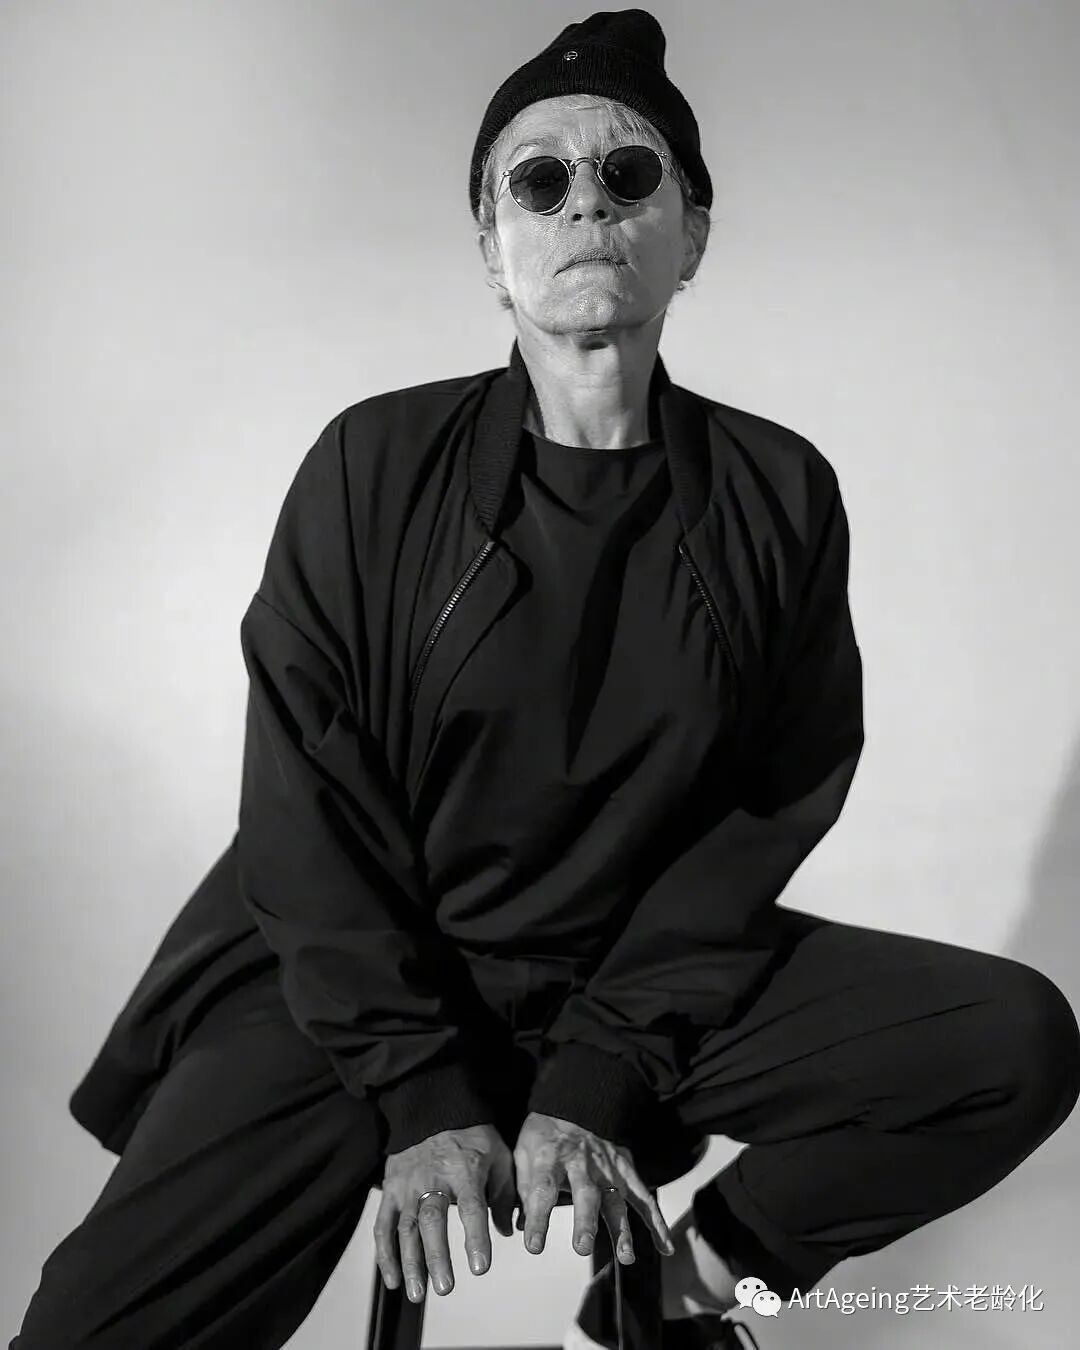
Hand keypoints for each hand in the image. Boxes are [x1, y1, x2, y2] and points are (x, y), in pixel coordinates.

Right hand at [375, 1122, 516, 1302]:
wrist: (434, 1109)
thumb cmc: (470, 1136)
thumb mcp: (498, 1157)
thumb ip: (502, 1196)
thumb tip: (506, 1232)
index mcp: (465, 1170)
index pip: (471, 1207)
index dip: (475, 1237)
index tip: (479, 1267)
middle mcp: (433, 1179)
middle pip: (432, 1220)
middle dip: (437, 1256)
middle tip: (445, 1287)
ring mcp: (408, 1186)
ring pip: (405, 1227)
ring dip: (410, 1263)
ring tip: (417, 1293)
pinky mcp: (391, 1191)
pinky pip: (383, 1225)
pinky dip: (384, 1254)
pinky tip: (393, 1279)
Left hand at [513, 1110, 674, 1265]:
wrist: (575, 1102)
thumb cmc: (545, 1135)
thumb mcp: (523, 1153)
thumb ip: (522, 1191)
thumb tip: (518, 1227)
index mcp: (550, 1158)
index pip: (542, 1189)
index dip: (538, 1218)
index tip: (533, 1245)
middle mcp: (581, 1163)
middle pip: (585, 1193)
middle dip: (585, 1221)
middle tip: (582, 1247)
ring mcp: (606, 1167)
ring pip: (616, 1198)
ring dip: (622, 1228)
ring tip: (626, 1257)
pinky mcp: (625, 1170)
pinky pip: (643, 1196)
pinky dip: (656, 1221)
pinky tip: (664, 1246)